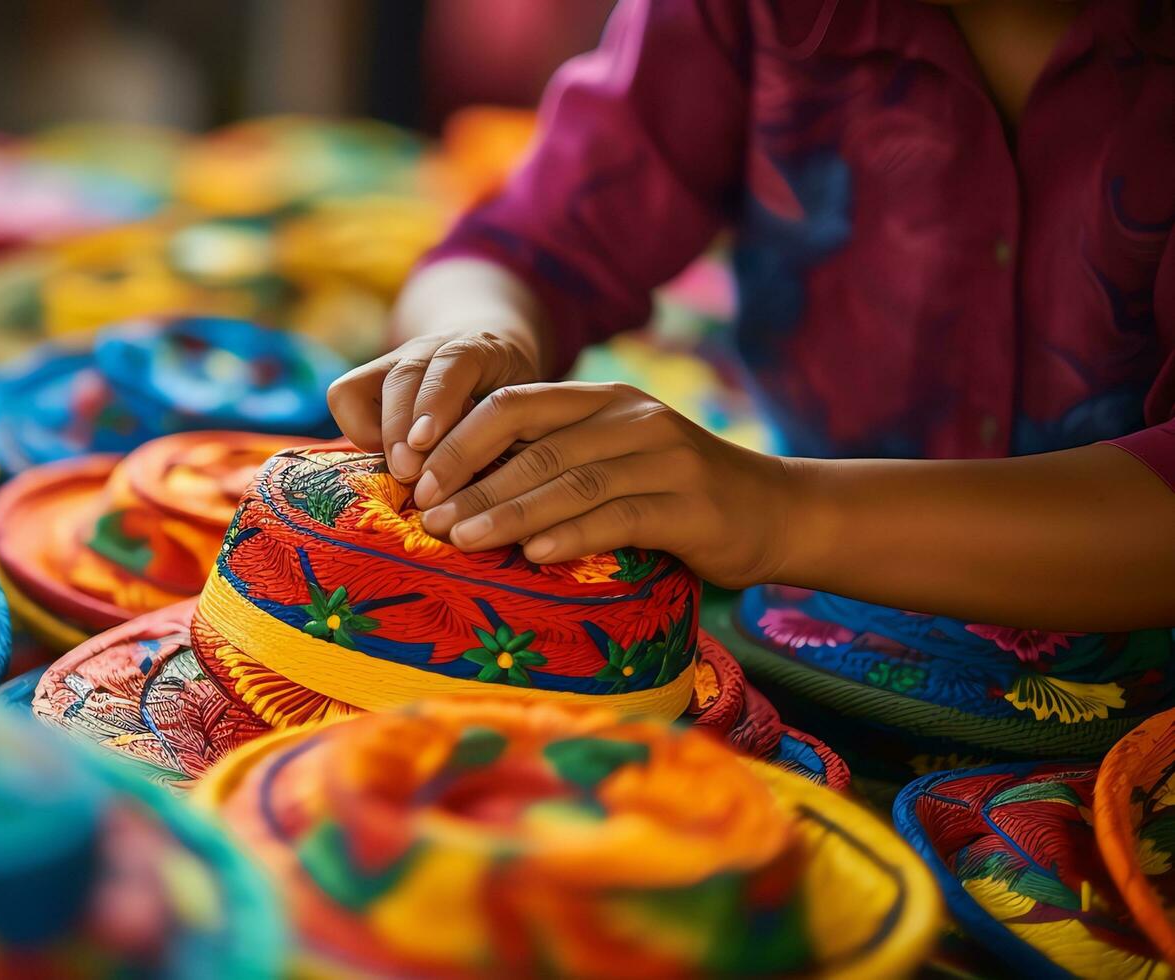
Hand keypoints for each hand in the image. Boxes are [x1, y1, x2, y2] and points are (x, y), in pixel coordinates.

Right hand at [326, 329, 539, 480]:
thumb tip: (492, 490)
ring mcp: (399, 358)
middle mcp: (434, 347)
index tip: (424, 441)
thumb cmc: (513, 398)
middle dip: (400, 426)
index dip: (436, 402)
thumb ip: (508, 433)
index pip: (453, 364)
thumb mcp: (525, 409)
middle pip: (406, 375)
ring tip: (398, 471)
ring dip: (380, 432)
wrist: (492, 358)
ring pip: (371, 382)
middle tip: (407, 472)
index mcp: (480, 348)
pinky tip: (386, 454)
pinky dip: (357, 426)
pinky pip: (346, 393)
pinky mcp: (373, 376)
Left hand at [414, 382, 800, 587]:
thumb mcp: (612, 458)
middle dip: (472, 483)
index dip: (460, 438)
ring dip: (507, 513)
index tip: (418, 479)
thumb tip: (455, 488)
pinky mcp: (689, 507)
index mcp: (603, 401)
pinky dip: (570, 536)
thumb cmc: (674, 492)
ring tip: (460, 540)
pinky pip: (618, 518)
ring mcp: (665, 460)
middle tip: (428, 518)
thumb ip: (552, 458)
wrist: (776, 512)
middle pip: (534, 447)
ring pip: (569, 483)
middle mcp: (632, 420)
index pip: (515, 404)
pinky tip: (532, 556)